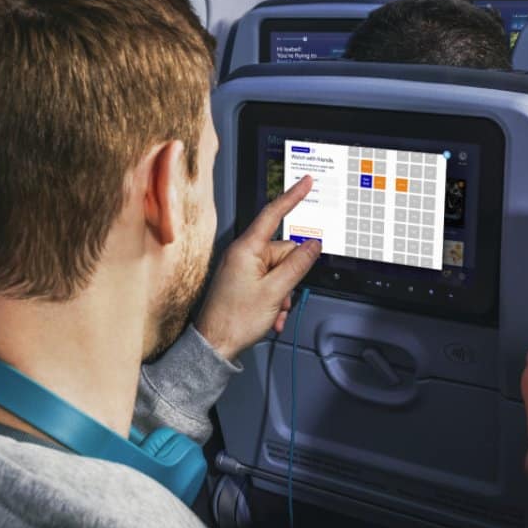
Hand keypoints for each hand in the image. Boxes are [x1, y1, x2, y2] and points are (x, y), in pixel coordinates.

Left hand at [196, 175, 321, 359]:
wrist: (215, 345)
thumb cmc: (234, 320)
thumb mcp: (275, 291)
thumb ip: (297, 265)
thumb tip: (313, 245)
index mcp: (247, 249)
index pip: (273, 214)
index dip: (292, 197)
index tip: (306, 182)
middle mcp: (243, 254)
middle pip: (283, 252)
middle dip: (291, 276)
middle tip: (285, 297)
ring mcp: (242, 268)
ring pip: (280, 271)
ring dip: (284, 293)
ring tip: (275, 311)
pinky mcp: (242, 282)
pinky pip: (270, 283)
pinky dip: (276, 299)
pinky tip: (272, 316)